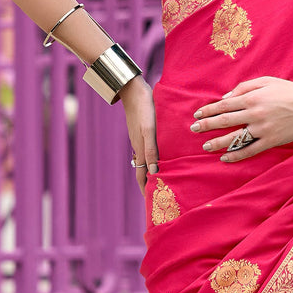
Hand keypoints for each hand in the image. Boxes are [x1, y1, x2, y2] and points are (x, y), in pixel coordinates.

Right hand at [121, 77, 157, 192]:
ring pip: (145, 160)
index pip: (142, 176)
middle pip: (143, 171)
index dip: (146, 189)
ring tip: (159, 181)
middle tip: (156, 196)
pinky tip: (158, 157)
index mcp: (141, 149)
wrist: (133, 89)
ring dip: (150, 172)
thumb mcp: (149, 129)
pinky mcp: (142, 130)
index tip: (151, 203)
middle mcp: (139, 146)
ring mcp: (139, 138)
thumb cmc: (144, 109)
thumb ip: (151, 150)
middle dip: (148, 184)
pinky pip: (147, 150)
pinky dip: (152, 159)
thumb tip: (154, 172)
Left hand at [191, 77, 292, 161]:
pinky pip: (250, 150)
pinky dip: (236, 155)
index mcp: (253, 97)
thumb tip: (225, 98)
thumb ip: (244, 87)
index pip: (224, 105)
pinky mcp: (271, 141)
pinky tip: (225, 158)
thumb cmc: (290, 91)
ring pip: (235, 138)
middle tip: (194, 129)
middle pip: (225, 121)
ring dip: (217, 142)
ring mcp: (263, 129)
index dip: (209, 110)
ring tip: (205, 146)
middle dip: (207, 125)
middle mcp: (255, 113)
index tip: (197, 114)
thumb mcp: (267, 81)